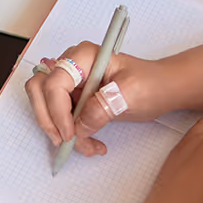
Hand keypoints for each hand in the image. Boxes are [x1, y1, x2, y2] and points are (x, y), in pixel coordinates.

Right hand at [25, 42, 167, 157]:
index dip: (57, 110)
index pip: (55, 82)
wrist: (163, 89)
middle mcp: (72, 66)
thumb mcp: (130, 94)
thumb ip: (101, 107)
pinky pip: (60, 118)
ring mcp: (72, 82)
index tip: (70, 133)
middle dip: (48, 119)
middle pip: (39, 90)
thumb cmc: (151, 83)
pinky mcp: (75, 98)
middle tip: (64, 141)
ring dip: (59, 131)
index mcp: (83, 56)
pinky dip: (71, 134)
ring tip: (87, 147)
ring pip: (45, 106)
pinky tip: (91, 143)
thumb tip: (78, 126)